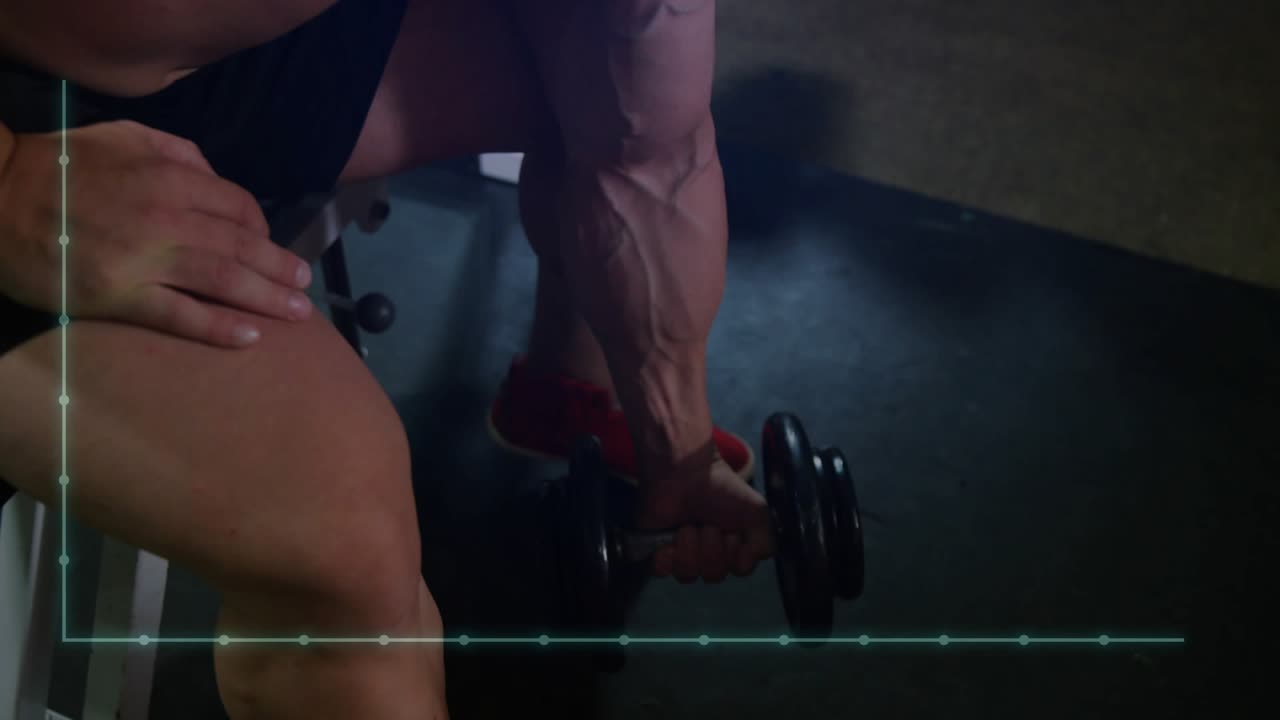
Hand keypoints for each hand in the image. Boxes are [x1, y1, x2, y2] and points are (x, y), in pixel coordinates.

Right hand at [0, 120, 312, 346]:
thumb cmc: (62, 168)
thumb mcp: (124, 138)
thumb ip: (177, 152)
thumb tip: (216, 177)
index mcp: (170, 176)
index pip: (239, 206)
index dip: (263, 228)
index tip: (272, 247)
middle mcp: (166, 217)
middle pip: (241, 246)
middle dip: (280, 268)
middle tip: (305, 286)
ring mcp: (143, 259)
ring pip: (222, 280)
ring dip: (267, 298)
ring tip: (297, 314)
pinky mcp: (119, 296)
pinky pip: (179, 314)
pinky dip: (218, 327)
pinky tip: (250, 338)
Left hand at [634, 451, 773, 583]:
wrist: (686, 472)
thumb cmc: (722, 489)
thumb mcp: (757, 512)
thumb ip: (764, 543)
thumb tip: (747, 564)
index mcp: (734, 548)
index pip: (739, 570)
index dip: (735, 555)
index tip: (732, 533)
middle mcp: (709, 556)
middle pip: (713, 575)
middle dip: (711, 548)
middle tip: (707, 524)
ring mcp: (682, 555)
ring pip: (688, 574)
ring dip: (689, 547)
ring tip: (687, 526)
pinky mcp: (658, 551)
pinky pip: (662, 571)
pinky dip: (666, 558)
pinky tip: (670, 539)